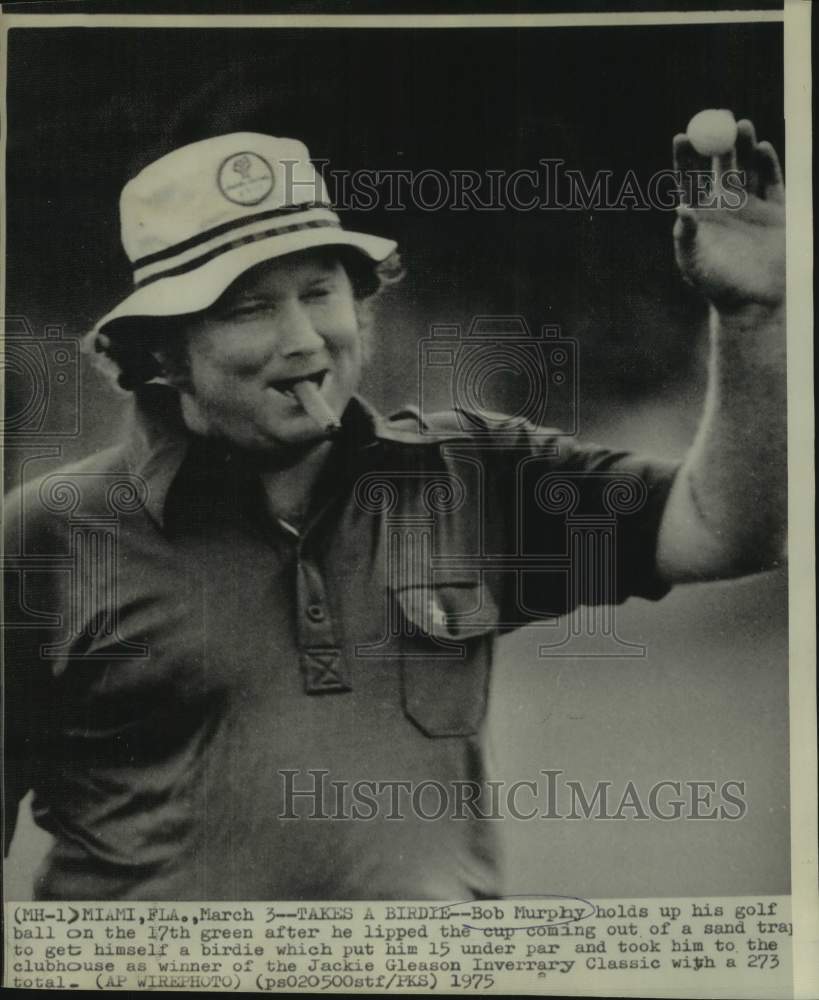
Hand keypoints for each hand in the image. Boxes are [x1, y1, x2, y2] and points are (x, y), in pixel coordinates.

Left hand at [672, 119, 784, 313]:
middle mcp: (725, 205)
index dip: (684, 158)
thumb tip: (680, 208)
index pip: (689, 179)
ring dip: (744, 145)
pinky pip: (772, 179)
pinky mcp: (777, 210)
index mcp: (700, 214)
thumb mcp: (694, 261)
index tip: (680, 136)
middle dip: (719, 142)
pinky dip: (767, 162)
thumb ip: (685, 235)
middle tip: (718, 120)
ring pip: (748, 167)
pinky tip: (761, 149)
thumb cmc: (717, 285)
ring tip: (742, 126)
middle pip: (721, 165)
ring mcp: (752, 205)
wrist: (755, 301)